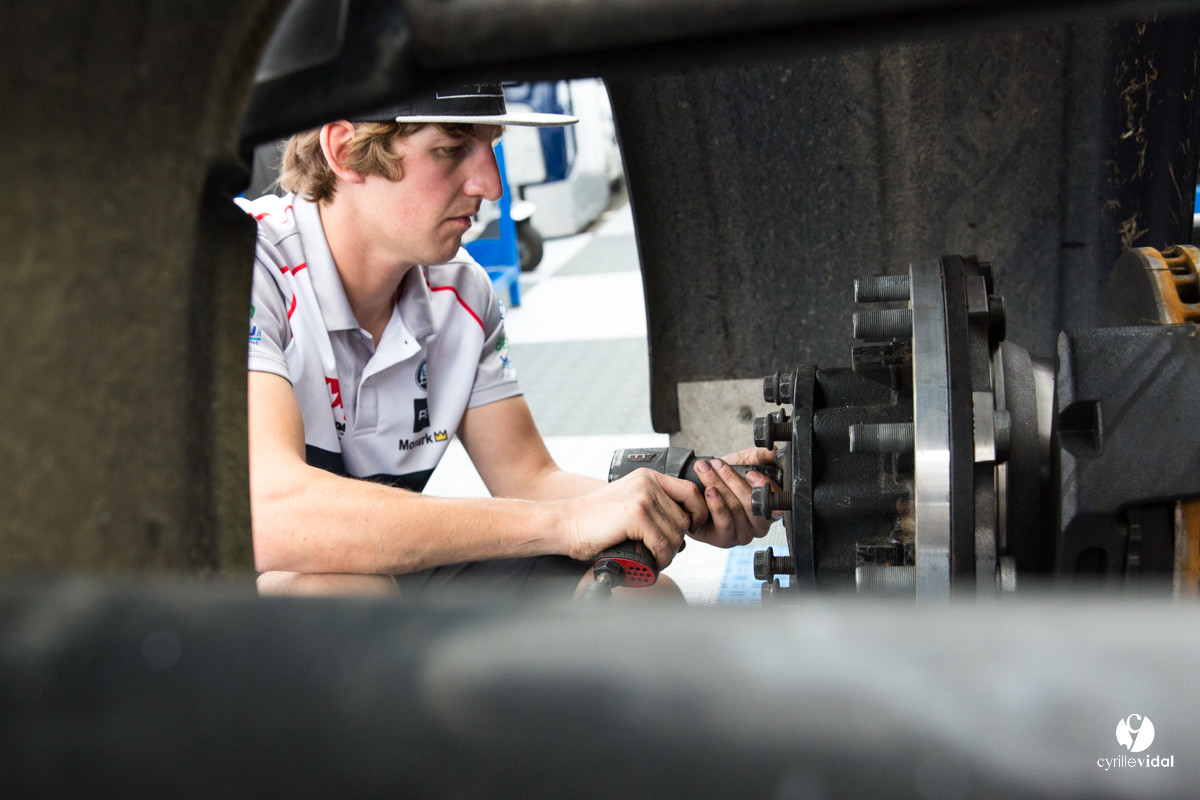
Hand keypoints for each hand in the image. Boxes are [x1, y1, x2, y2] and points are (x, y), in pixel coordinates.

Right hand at [559, 469, 708, 567]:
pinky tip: (653, 561)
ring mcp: (643, 497)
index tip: (691, 529)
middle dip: (678, 539)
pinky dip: (661, 557)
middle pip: (685, 517)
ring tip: (656, 558)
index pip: (690, 491)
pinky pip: (662, 543)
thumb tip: (683, 525)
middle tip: (664, 551)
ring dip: (669, 552)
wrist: (564, 524)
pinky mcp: (636, 515)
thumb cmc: (594, 521)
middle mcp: (648, 483)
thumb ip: (653, 505)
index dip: (698, 513)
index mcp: (648, 477)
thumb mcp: (628, 502)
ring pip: (676, 533)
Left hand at [689, 446, 778, 547]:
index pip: (774, 500)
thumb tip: (772, 451)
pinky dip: (716, 504)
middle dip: (733, 481)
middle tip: (718, 465)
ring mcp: (743, 535)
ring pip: (735, 509)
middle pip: (752, 504)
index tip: (751, 473)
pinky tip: (709, 491)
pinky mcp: (725, 540)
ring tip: (705, 471)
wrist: (697, 490)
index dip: (764, 486)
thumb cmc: (723, 478)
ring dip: (719, 486)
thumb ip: (759, 456)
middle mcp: (760, 525)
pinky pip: (724, 522)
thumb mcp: (742, 462)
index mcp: (769, 507)